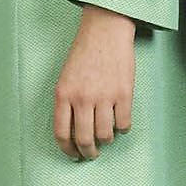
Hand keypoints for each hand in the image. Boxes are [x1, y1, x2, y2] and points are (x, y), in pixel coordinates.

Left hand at [52, 4, 140, 160]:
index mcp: (63, 94)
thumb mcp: (66, 77)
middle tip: (91, 154)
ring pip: (105, 135)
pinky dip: (122, 129)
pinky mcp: (124, 94)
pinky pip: (124, 124)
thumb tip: (73, 131)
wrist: (105, 30)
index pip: (62, 133)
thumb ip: (67, 103)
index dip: (67, 149)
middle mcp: (82, 98)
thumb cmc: (84, 53)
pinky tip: (120, 124)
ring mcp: (104, 96)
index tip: (73, 154)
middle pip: (84, 139)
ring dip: (106, 140)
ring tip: (106, 137)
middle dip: (88, 152)